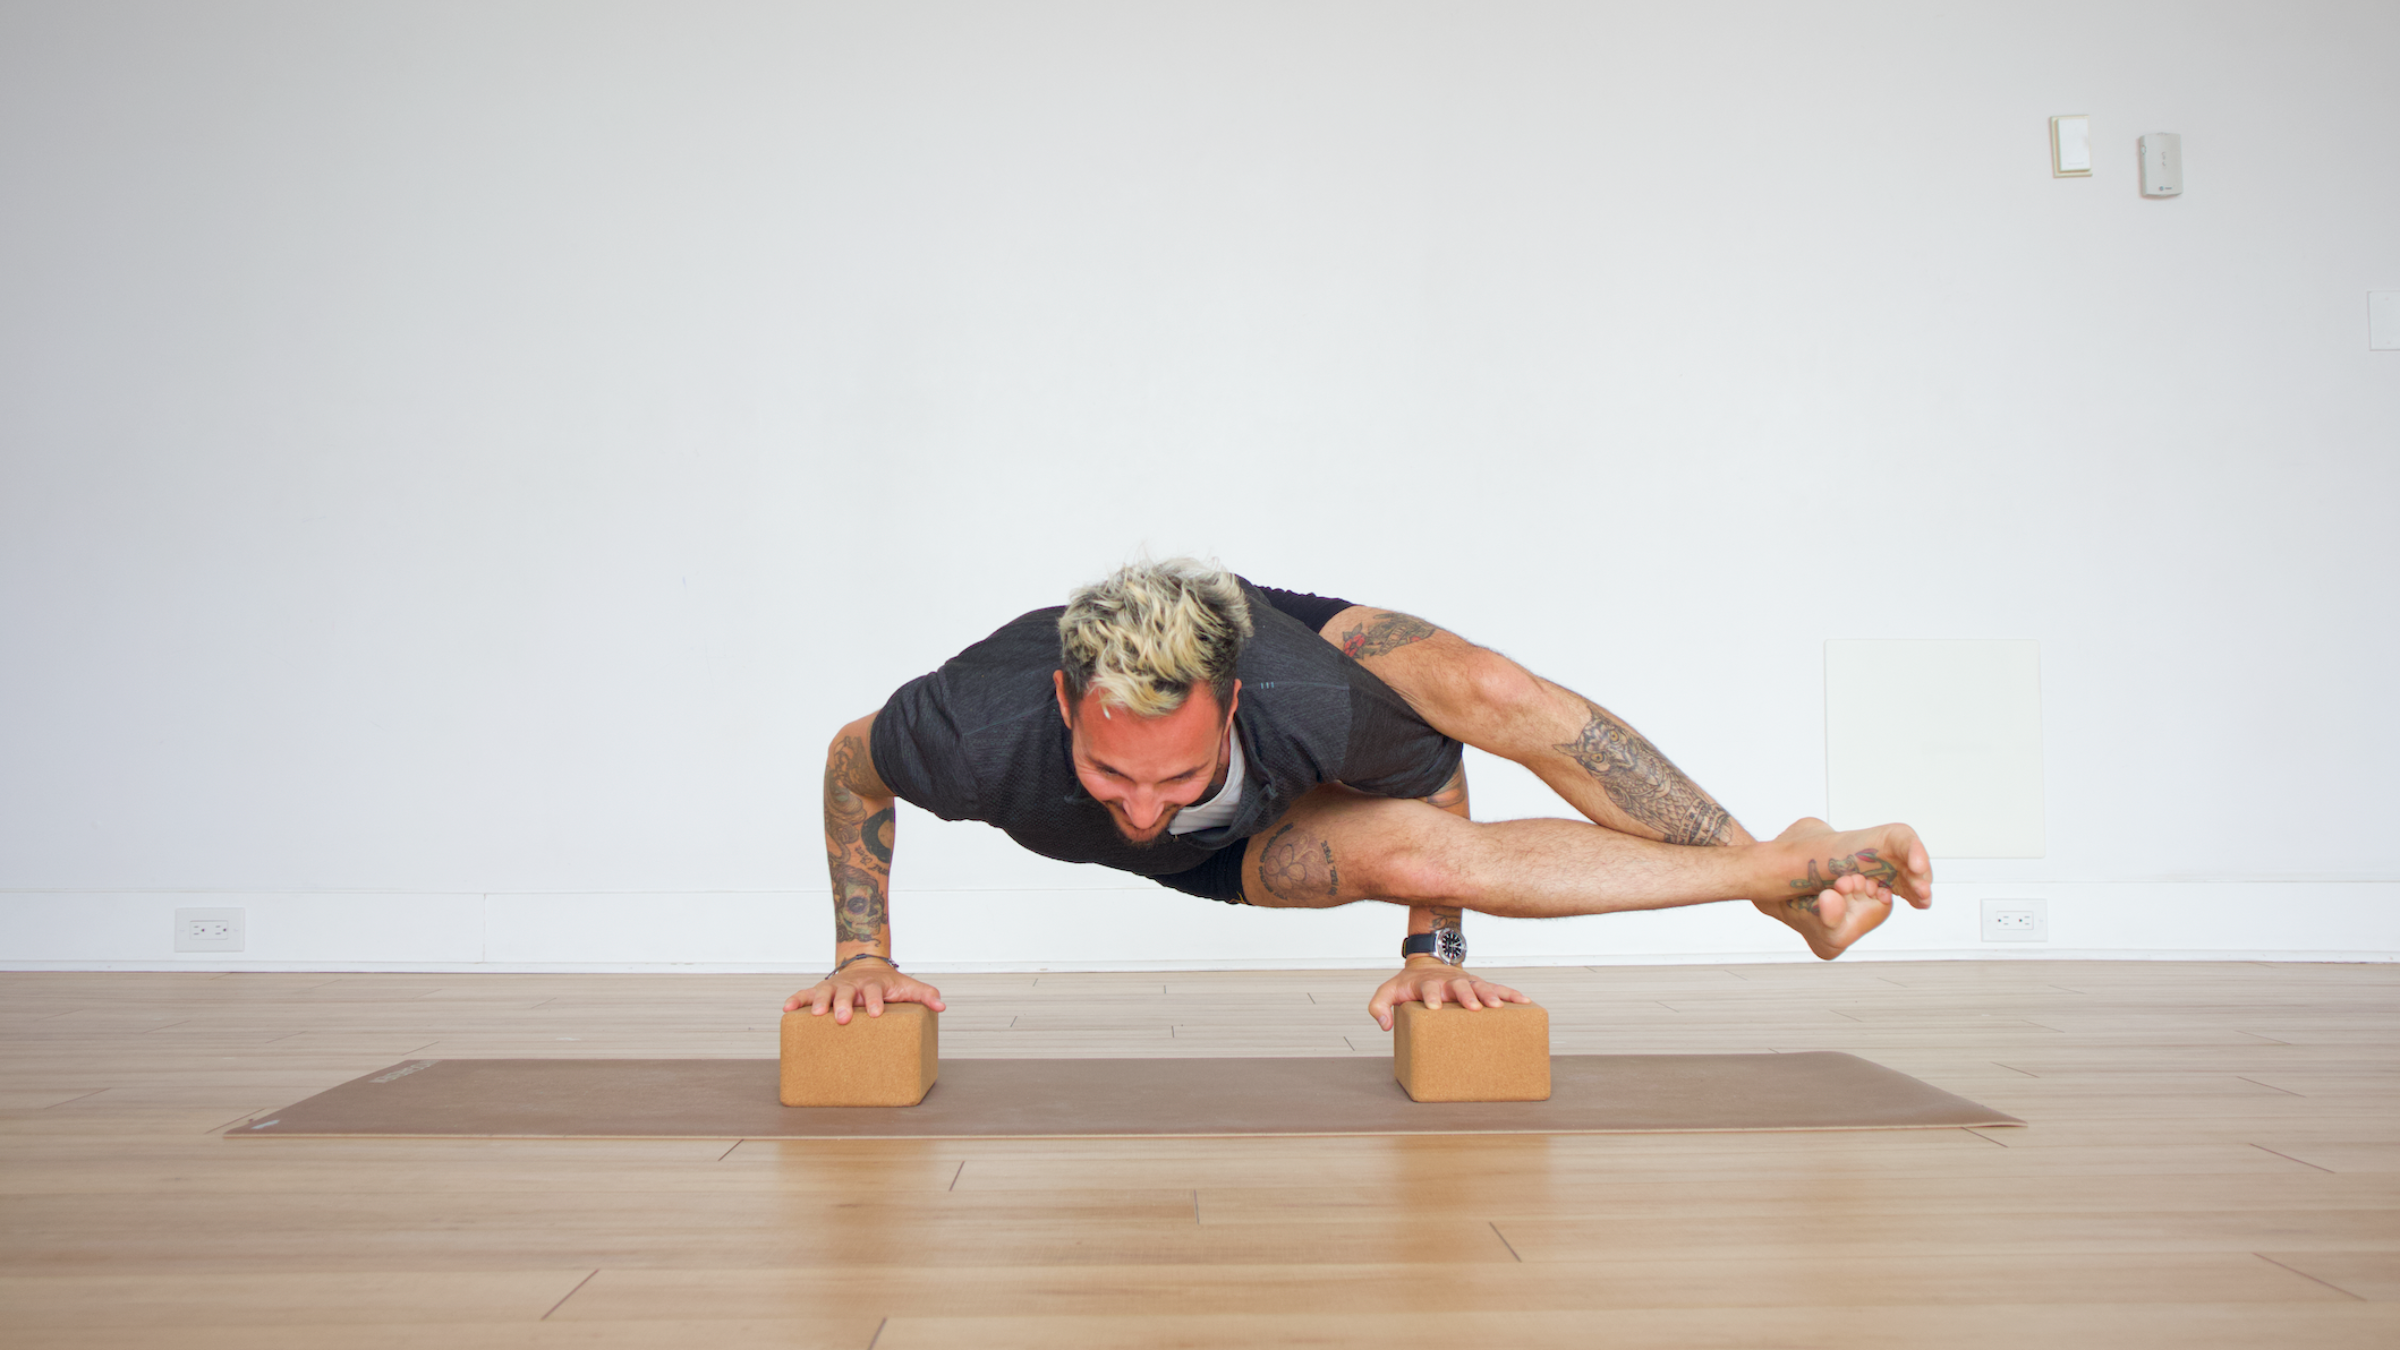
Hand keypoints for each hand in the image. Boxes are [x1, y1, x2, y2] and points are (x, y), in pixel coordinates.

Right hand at [784, 960, 947, 1024]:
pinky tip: (786, 1009)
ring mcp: (835, 987)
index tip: (876, 1013)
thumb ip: (924, 995)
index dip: (875, 1001)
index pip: (875, 992)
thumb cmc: (888, 984)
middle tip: (843, 1018)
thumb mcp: (907, 986)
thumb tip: (942, 1006)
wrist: (867, 965)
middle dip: (845, 1004)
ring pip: (824, 992)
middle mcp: (853, 985)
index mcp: (874, 985)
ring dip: (818, 1002)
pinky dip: (796, 999)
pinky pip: (805, 993)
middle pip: (847, 992)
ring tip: (815, 1014)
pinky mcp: (820, 990)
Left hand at [1367, 958, 1529, 1030]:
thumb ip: (1379, 1005)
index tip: (1434, 1006)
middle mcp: (1449, 981)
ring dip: (1490, 995)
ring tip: (1499, 1007)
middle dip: (1466, 996)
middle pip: (1459, 986)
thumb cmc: (1408, 984)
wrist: (1425, 966)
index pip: (1428, 988)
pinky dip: (1511, 993)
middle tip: (1473, 1008)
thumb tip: (1384, 1024)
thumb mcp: (1388, 991)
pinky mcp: (1479, 985)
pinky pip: (1498, 988)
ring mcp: (1466, 982)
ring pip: (1481, 985)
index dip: (1431, 996)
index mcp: (1427, 983)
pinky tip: (1525, 1002)